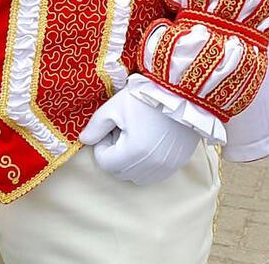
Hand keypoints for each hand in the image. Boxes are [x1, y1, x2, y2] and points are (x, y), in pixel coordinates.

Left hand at [79, 84, 202, 184]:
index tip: (110, 129)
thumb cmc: (147, 96)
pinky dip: (147, 165)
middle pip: (120, 172)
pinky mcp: (178, 164)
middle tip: (122, 131)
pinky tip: (151, 142)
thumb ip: (96, 125)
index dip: (102, 146)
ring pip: (137, 176)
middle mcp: (150, 165)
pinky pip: (155, 174)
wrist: (184, 91)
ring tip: (137, 136)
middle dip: (116, 154)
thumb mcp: (115, 106)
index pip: (105, 163)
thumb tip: (84, 140)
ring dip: (131, 162)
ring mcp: (166, 167)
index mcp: (133, 152)